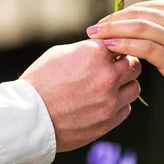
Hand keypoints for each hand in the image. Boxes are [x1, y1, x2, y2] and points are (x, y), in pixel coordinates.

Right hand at [20, 40, 140, 151]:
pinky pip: (126, 108)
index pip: (120, 43)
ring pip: (134, 88)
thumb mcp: (60, 53)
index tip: (109, 53)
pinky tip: (102, 103)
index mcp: (95, 53)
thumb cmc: (39, 81)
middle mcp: (107, 75)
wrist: (28, 117)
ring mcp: (110, 100)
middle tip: (114, 69)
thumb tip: (103, 50)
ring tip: (109, 88)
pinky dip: (118, 105)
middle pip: (134, 64)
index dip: (114, 49)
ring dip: (124, 86)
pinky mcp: (109, 120)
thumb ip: (87, 50)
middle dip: (125, 65)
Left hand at [86, 0, 163, 107]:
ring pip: (137, 27)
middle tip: (92, 29)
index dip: (119, 14)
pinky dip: (123, 45)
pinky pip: (142, 47)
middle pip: (136, 14)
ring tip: (94, 37)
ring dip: (111, 31)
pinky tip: (109, 48)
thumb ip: (163, 26)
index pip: (142, 7)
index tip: (103, 22)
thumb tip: (131, 27)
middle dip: (111, 21)